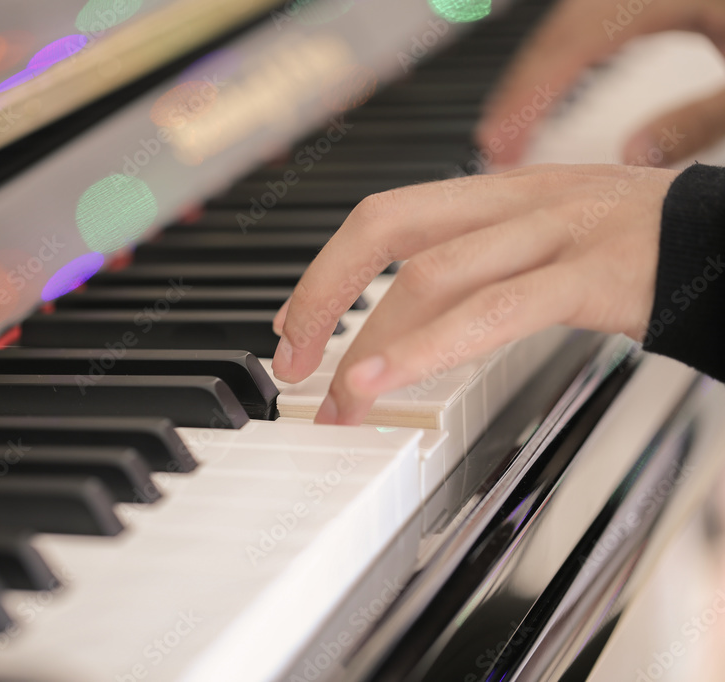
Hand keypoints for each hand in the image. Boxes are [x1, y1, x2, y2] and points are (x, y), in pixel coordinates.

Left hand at [271, 164, 677, 424]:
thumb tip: (409, 325)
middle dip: (324, 294)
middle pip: (386, 226)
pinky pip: (495, 312)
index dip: (329, 269)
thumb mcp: (545, 244)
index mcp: (498, 193)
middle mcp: (516, 199)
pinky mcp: (593, 275)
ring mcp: (555, 231)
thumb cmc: (637, 251)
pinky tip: (384, 380)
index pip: (386, 218)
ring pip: (432, 274)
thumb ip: (480, 271)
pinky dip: (426, 349)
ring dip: (367, 342)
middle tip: (291, 358)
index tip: (295, 322)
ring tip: (337, 398)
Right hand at [476, 0, 724, 166]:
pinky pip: (590, 19)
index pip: (575, 45)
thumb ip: (699, 118)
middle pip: (559, 31)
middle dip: (518, 89)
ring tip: (510, 123)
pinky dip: (563, 54)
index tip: (500, 144)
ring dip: (535, 72)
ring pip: (568, 23)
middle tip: (491, 144)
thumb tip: (632, 158)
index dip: (529, 97)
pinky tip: (553, 85)